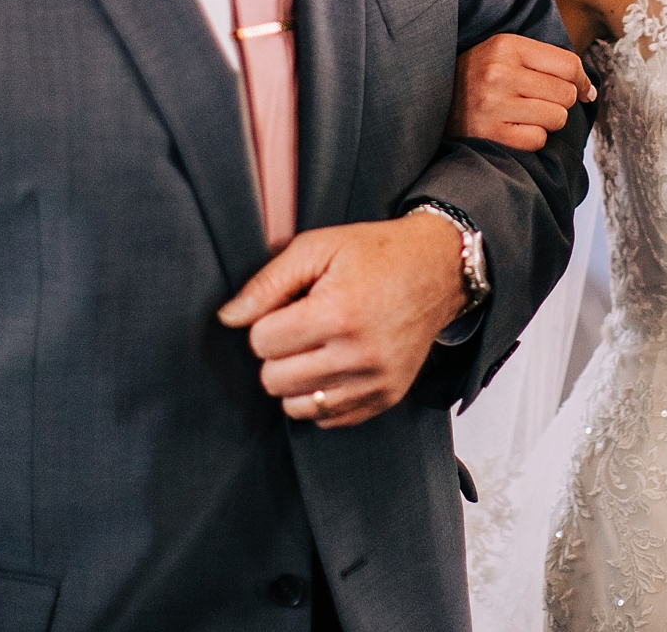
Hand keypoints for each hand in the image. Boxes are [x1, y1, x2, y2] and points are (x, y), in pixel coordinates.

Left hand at [218, 212, 466, 428]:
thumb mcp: (318, 247)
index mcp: (337, 313)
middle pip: (273, 380)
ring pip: (296, 407)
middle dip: (278, 352)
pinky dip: (322, 396)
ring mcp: (375, 382)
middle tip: (302, 327)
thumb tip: (228, 318)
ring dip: (296, 379)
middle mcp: (358, 355)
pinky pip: (327, 419)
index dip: (267, 321)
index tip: (288, 307)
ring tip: (317, 347)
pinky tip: (336, 364)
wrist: (438, 270)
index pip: (261, 342)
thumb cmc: (376, 254)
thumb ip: (267, 282)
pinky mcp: (386, 398)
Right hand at [449, 32, 590, 151]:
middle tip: (540, 102)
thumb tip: (590, 90)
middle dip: (560, 101)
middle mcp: (500, 74)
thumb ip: (545, 61)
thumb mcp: (503, 53)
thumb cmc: (478, 77)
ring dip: (547, 120)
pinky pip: (538, 140)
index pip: (568, 64)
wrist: (431, 101)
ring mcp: (494, 106)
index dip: (581, 80)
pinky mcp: (491, 134)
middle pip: (565, 93)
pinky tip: (514, 129)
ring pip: (556, 118)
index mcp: (506, 46)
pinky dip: (532, 138)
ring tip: (525, 115)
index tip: (582, 90)